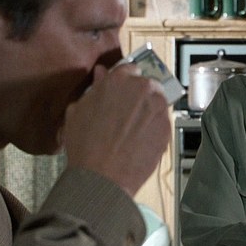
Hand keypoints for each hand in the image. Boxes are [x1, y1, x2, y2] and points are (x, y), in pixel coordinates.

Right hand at [62, 62, 170, 196]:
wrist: (102, 176)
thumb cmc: (86, 145)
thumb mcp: (78, 111)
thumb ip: (94, 88)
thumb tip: (101, 74)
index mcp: (118, 80)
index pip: (129, 69)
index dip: (125, 81)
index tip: (124, 91)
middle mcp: (142, 89)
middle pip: (147, 85)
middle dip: (139, 97)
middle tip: (127, 116)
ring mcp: (157, 108)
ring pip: (157, 103)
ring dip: (148, 112)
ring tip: (132, 131)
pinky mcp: (167, 127)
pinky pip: (162, 123)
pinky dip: (154, 129)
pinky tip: (140, 141)